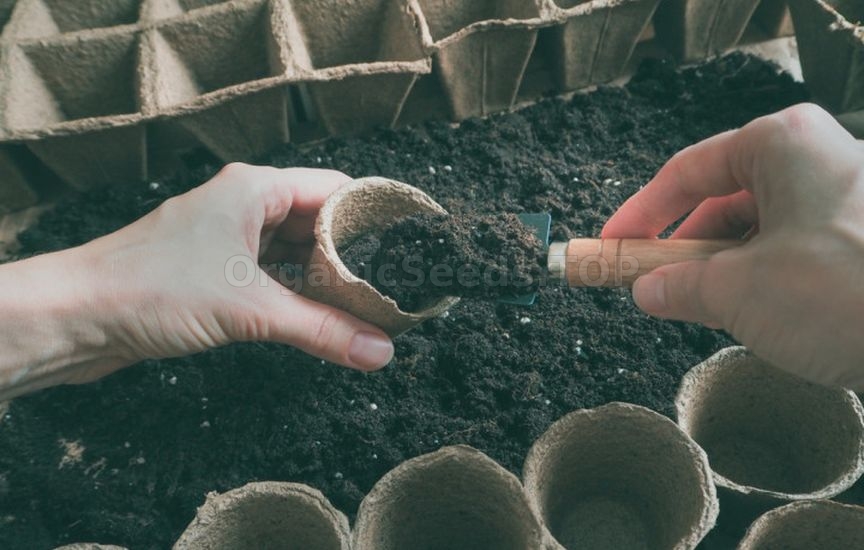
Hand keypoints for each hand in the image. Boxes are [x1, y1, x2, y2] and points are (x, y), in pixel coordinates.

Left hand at [0, 164, 393, 398]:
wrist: (73, 318)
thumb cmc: (148, 288)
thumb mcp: (250, 308)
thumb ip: (322, 329)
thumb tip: (381, 351)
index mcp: (255, 188)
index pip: (335, 190)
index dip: (374, 216)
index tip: (410, 243)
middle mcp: (243, 206)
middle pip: (318, 224)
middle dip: (354, 257)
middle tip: (396, 285)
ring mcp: (227, 239)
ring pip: (294, 254)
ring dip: (325, 280)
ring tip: (368, 306)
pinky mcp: (213, 271)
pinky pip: (271, 278)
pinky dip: (297, 296)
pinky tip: (321, 318)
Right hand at [603, 104, 863, 389]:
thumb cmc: (849, 291)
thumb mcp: (740, 291)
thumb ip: (679, 286)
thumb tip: (648, 289)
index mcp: (781, 145)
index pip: (686, 173)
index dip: (639, 214)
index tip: (611, 244)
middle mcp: (815, 158)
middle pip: (723, 201)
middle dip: (685, 251)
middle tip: (652, 288)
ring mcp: (842, 197)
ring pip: (758, 229)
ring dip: (723, 271)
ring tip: (704, 310)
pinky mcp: (860, 236)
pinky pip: (792, 249)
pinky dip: (763, 281)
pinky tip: (754, 315)